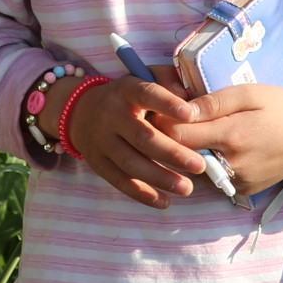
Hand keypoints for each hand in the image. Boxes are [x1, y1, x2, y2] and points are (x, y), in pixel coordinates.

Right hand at [58, 73, 206, 208]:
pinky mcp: (97, 163)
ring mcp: (101, 141)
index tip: (191, 115)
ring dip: (160, 178)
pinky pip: (120, 181)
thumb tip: (193, 100)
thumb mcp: (144, 80)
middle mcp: (111, 115)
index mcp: (127, 90)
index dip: (167, 104)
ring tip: (187, 188)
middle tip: (200, 165)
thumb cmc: (129, 98)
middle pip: (142, 137)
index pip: (147, 94)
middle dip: (172, 153)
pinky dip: (142, 194)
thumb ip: (169, 83)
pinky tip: (165, 202)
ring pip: (131, 163)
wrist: (82, 111)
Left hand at [165, 84, 282, 190]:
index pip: (178, 136)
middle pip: (184, 155)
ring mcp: (237, 181)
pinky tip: (221, 148)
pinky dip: (212, 163)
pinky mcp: (243, 190)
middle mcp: (231, 164)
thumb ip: (214, 102)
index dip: (164, 122)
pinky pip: (215, 177)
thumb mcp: (250, 93)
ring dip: (193, 152)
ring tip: (201, 132)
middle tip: (175, 120)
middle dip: (175, 138)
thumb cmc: (282, 108)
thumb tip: (180, 109)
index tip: (159, 110)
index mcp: (231, 136)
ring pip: (198, 168)